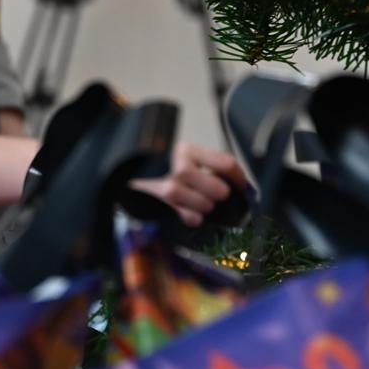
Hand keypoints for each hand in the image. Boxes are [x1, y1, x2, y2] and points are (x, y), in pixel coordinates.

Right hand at [130, 142, 247, 226]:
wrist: (127, 177)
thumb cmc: (163, 170)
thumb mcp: (184, 159)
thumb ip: (209, 166)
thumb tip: (240, 185)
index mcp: (188, 150)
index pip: (227, 164)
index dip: (239, 179)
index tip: (241, 186)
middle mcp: (178, 165)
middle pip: (219, 188)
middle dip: (219, 196)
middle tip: (213, 195)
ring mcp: (169, 186)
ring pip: (206, 205)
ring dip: (205, 207)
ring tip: (197, 203)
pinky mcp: (162, 205)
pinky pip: (191, 218)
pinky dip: (193, 218)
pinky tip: (186, 210)